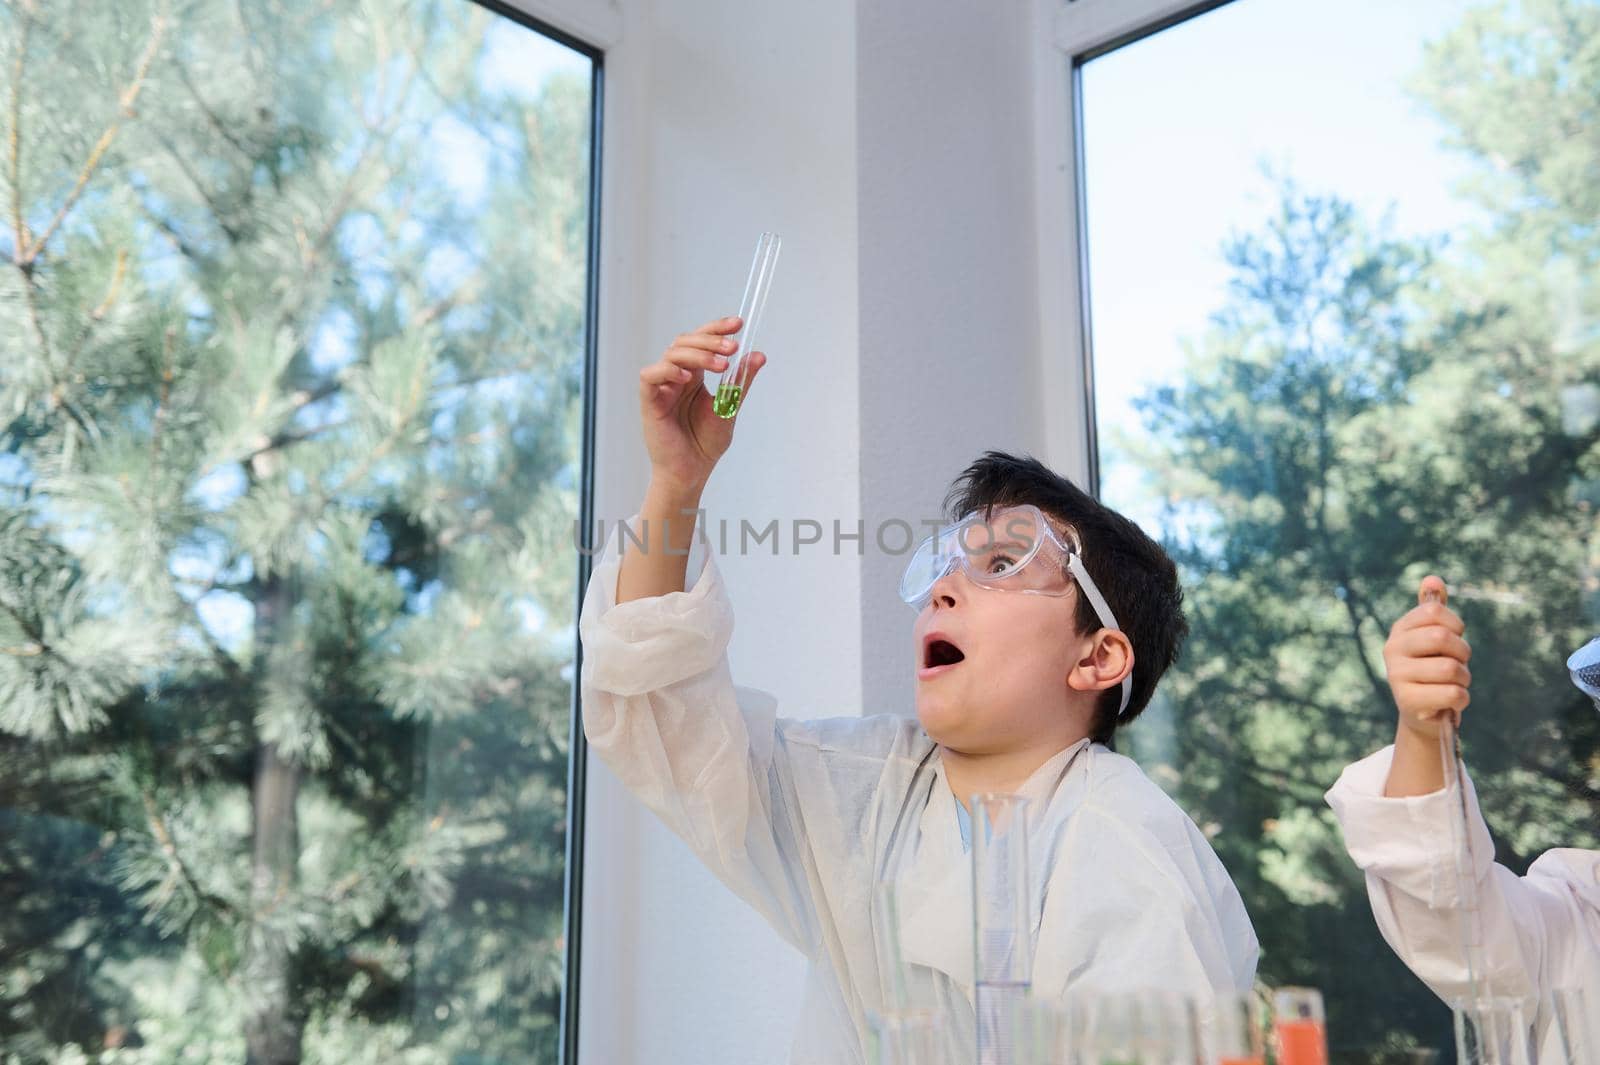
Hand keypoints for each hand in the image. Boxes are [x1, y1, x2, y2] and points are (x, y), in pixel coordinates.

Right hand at [637, 316, 766, 492]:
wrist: (691, 471)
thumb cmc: (705, 443)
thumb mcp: (730, 407)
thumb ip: (741, 382)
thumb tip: (759, 355)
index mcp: (694, 375)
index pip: (702, 341)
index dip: (717, 328)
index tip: (738, 323)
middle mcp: (676, 376)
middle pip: (686, 341)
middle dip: (710, 340)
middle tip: (733, 347)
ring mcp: (662, 387)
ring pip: (672, 354)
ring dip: (698, 355)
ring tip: (721, 365)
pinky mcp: (649, 400)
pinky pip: (650, 376)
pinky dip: (667, 371)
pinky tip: (687, 378)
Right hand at [1382, 575, 1470, 740]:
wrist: (1423, 714)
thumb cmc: (1433, 669)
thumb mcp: (1434, 637)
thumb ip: (1433, 608)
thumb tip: (1432, 579)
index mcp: (1400, 629)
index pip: (1435, 611)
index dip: (1455, 625)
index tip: (1452, 638)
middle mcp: (1391, 649)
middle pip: (1442, 637)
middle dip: (1462, 653)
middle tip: (1457, 664)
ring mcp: (1396, 675)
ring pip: (1451, 668)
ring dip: (1463, 679)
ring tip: (1452, 684)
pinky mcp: (1407, 701)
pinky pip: (1453, 693)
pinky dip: (1462, 699)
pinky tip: (1449, 702)